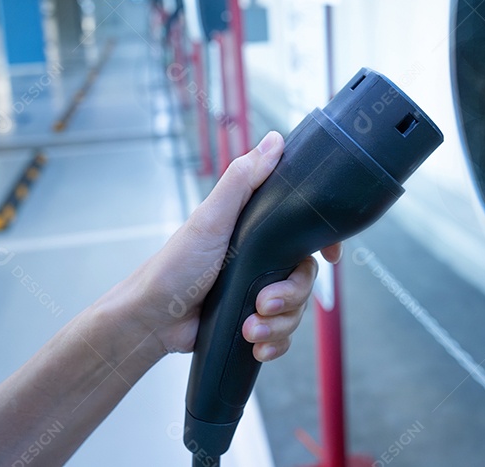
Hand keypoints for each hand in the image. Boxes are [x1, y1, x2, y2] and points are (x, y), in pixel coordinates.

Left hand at [113, 131, 340, 360]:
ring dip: (278, 324)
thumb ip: (242, 180)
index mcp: (257, 230)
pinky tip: (255, 344)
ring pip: (296, 310)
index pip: (304, 231)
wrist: (152, 321)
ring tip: (250, 328)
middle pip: (305, 277)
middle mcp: (262, 260)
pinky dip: (273, 342)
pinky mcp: (253, 322)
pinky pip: (282, 335)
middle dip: (290, 297)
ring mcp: (258, 292)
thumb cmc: (175, 266)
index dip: (324, 243)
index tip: (331, 257)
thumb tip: (274, 140)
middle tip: (263, 303)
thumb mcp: (210, 218)